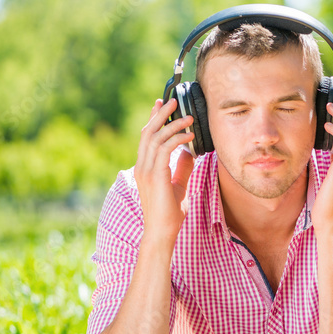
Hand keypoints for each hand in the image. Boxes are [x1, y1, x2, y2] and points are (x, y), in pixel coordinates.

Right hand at [133, 99, 195, 238]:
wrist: (162, 232)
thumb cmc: (170, 213)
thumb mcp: (178, 185)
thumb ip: (181, 168)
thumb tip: (189, 152)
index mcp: (144, 168)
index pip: (146, 138)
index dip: (153, 120)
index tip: (160, 105)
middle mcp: (142, 167)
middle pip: (148, 133)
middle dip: (160, 115)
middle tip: (172, 101)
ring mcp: (146, 171)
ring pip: (155, 138)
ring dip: (173, 125)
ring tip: (188, 116)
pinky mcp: (155, 176)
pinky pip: (165, 150)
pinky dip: (177, 139)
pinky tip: (190, 136)